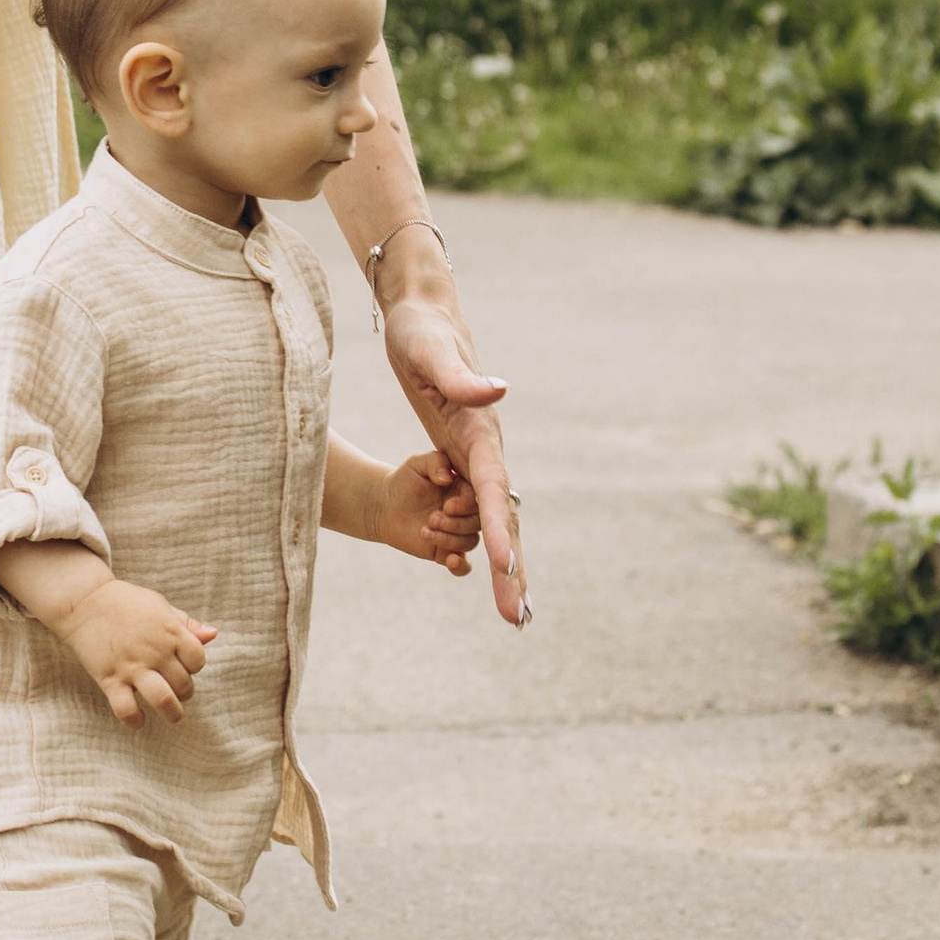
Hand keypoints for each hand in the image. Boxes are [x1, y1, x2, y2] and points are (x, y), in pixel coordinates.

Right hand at [50, 574, 218, 725]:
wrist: (84, 602)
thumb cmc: (126, 602)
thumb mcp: (160, 606)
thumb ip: (187, 623)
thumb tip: (212, 635)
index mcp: (171, 631)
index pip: (198, 660)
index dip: (194, 666)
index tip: (182, 665)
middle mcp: (155, 651)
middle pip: (184, 684)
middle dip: (183, 692)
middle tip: (173, 687)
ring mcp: (133, 666)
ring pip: (163, 700)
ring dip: (172, 713)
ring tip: (171, 714)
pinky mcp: (110, 679)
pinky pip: (126, 709)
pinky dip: (135, 720)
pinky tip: (138, 719)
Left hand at [373, 447, 483, 573]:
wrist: (385, 504)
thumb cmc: (404, 481)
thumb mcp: (417, 465)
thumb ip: (435, 464)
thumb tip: (448, 477)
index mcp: (466, 489)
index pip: (478, 499)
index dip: (465, 505)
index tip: (447, 505)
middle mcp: (467, 513)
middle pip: (477, 524)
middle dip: (455, 524)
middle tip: (432, 518)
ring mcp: (458, 533)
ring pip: (469, 542)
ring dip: (449, 539)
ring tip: (425, 530)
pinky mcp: (446, 552)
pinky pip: (463, 566)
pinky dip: (461, 567)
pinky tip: (451, 561)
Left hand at [382, 292, 526, 630]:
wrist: (422, 319)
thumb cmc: (422, 334)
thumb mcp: (430, 352)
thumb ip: (462, 376)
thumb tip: (499, 390)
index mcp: (479, 432)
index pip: (493, 489)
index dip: (498, 530)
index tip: (505, 568)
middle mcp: (486, 452)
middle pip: (503, 519)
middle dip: (512, 571)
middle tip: (518, 620)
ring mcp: (476, 461)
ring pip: (496, 524)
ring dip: (505, 570)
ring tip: (516, 617)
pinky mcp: (463, 463)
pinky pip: (477, 515)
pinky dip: (486, 548)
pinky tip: (487, 578)